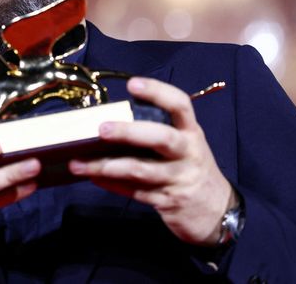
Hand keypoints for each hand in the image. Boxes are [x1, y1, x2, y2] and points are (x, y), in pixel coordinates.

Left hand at [68, 77, 233, 245]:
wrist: (217, 211)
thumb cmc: (190, 167)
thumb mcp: (185, 145)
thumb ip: (158, 131)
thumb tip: (113, 119)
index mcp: (191, 132)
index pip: (180, 105)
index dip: (158, 92)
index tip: (132, 84)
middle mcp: (188, 152)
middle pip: (161, 137)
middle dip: (129, 132)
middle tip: (101, 129)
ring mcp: (179, 179)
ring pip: (140, 170)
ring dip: (107, 166)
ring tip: (78, 163)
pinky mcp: (168, 201)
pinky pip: (134, 192)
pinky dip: (112, 185)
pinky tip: (93, 178)